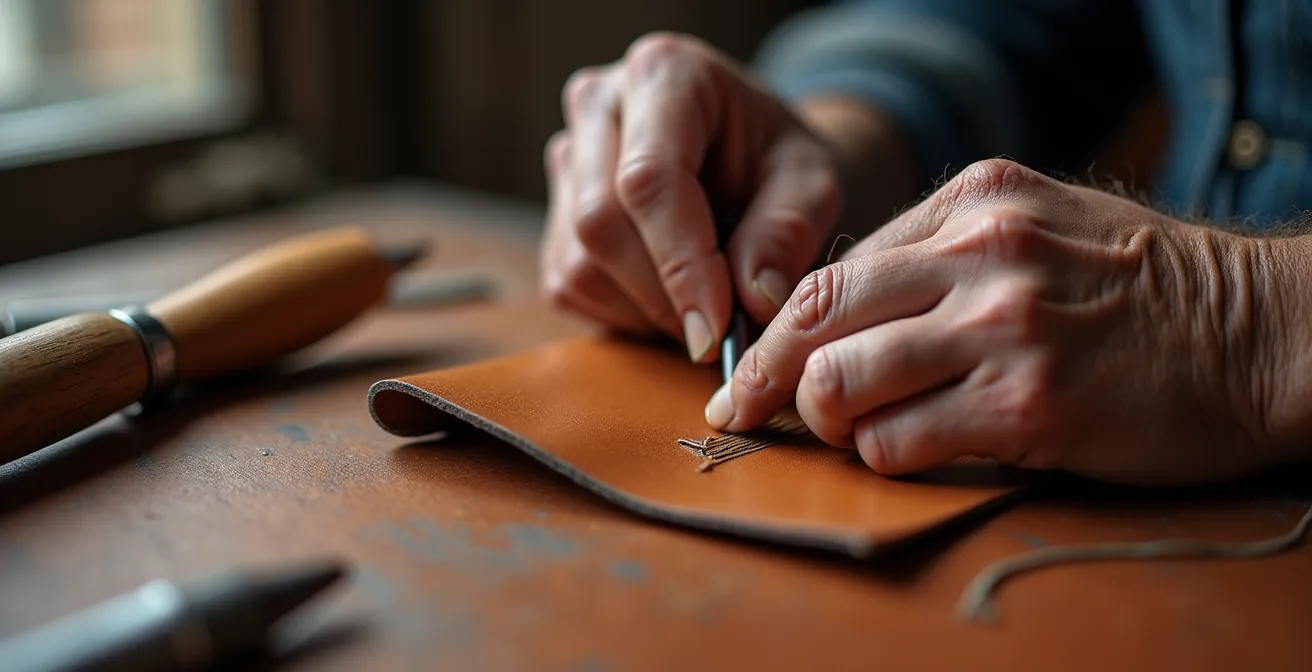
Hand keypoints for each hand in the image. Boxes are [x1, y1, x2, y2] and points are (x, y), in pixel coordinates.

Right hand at [540, 32, 848, 361]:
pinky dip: (621, 313)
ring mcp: (568, 155)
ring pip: (578, 262)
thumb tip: (752, 298)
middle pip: (601, 223)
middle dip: (662, 296)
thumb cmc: (778, 161)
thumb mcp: (812, 184)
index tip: (715, 329)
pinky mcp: (555, 208)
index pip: (650, 178)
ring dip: (643, 310)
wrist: (750, 155)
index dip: (681, 263)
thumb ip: (787, 231)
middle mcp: (600, 104)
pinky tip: (668, 300)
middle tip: (717, 334)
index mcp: (666, 74)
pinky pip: (567, 284)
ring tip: (702, 308)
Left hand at [706, 158, 1289, 484]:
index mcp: (973, 201)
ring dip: (829, 421)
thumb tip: (842, 312)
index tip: (749, 370)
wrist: (1260, 331)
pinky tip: (910, 452)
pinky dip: (884, 456)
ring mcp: (1003, 329)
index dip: (775, 329)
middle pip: (816, 318)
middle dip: (768, 377)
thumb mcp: (1040, 225)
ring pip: (843, 382)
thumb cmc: (1141, 287)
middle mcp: (980, 254)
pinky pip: (900, 442)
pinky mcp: (1029, 406)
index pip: (832, 270)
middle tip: (751, 412)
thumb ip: (942, 252)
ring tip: (854, 433)